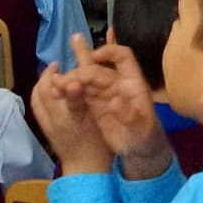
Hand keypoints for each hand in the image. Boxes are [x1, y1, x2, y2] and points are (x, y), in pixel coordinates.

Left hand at [31, 61, 112, 173]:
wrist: (87, 170)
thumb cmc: (99, 145)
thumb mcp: (97, 120)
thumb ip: (84, 98)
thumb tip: (75, 80)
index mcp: (65, 116)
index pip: (53, 89)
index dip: (54, 75)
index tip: (61, 63)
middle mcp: (52, 119)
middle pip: (41, 92)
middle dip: (47, 76)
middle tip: (58, 66)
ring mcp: (48, 126)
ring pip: (38, 99)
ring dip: (43, 85)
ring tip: (54, 76)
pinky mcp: (47, 131)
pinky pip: (39, 108)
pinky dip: (42, 95)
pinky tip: (53, 92)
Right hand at [54, 35, 172, 180]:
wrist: (139, 150)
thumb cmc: (146, 137)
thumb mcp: (142, 129)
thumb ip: (130, 115)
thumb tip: (115, 102)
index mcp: (133, 82)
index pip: (123, 57)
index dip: (109, 51)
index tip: (93, 57)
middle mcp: (117, 83)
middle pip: (97, 69)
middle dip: (80, 72)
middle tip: (64, 82)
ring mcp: (103, 92)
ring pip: (84, 79)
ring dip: (70, 80)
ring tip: (56, 87)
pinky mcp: (93, 104)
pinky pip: (78, 93)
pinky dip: (67, 91)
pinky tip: (56, 93)